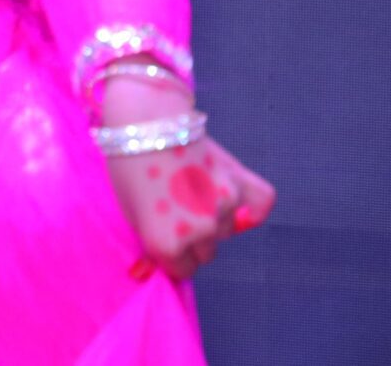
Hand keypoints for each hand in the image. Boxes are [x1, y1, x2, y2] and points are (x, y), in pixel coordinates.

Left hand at [102, 92, 275, 278]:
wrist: (144, 120)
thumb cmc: (128, 164)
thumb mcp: (129, 210)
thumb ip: (153, 239)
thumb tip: (167, 260)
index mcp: (166, 242)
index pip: (182, 269)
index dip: (173, 253)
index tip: (165, 235)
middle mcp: (199, 230)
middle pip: (205, 252)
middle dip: (192, 236)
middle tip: (176, 207)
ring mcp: (224, 208)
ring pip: (227, 230)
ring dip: (214, 216)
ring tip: (191, 187)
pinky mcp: (241, 183)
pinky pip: (262, 205)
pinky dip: (254, 208)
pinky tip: (241, 205)